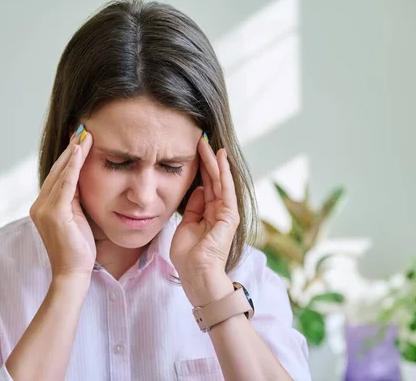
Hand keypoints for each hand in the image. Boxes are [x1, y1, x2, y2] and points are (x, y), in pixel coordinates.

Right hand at [30, 127, 95, 278]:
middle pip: (57, 170)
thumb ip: (75, 200)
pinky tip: (80, 151)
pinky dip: (73, 166)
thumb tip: (83, 180)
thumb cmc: (78, 250)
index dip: (69, 157)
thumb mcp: (77, 219)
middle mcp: (39, 205)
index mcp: (43, 206)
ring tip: (86, 135)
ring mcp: (44, 209)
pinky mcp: (54, 213)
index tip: (80, 140)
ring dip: (74, 152)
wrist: (72, 273)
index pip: (58, 176)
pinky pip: (66, 184)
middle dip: (71, 149)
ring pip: (61, 173)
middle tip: (83, 130)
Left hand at [170, 137, 239, 304]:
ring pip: (220, 181)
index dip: (199, 169)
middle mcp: (219, 211)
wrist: (196, 275)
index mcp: (208, 214)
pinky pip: (225, 189)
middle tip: (199, 139)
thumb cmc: (189, 257)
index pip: (205, 186)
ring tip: (207, 142)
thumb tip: (197, 190)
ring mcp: (226, 213)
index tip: (193, 152)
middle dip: (206, 160)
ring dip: (214, 161)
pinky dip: (223, 172)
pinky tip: (219, 157)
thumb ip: (193, 208)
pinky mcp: (229, 215)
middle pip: (213, 180)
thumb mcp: (186, 226)